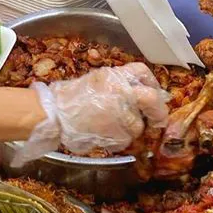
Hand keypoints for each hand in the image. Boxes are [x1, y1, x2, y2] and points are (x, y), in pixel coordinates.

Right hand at [13, 63, 169, 164]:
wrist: (54, 115)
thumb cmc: (70, 98)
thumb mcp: (96, 81)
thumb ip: (118, 85)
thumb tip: (141, 92)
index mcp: (115, 76)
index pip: (143, 73)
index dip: (152, 83)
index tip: (154, 92)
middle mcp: (121, 92)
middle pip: (152, 99)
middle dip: (158, 111)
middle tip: (158, 120)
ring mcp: (120, 114)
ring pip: (138, 125)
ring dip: (130, 129)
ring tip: (110, 126)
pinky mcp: (116, 134)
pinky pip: (126, 139)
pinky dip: (118, 139)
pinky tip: (104, 134)